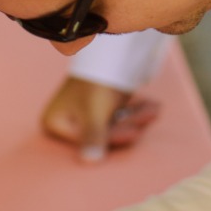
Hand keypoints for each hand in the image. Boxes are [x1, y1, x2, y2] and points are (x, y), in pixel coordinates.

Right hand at [40, 76, 159, 160]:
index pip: (88, 139)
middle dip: (130, 122)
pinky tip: (152, 106)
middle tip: (152, 114)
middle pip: (102, 132)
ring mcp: (82, 116)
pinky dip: (134, 111)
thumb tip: (88, 162)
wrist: (104, 48)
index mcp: (55, 123)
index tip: (135, 132)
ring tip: (154, 109)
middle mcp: (65, 121)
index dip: (113, 136)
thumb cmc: (94, 81)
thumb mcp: (94, 111)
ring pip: (113, 124)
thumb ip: (93, 136)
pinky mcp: (97, 109)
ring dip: (136, 116)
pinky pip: (117, 116)